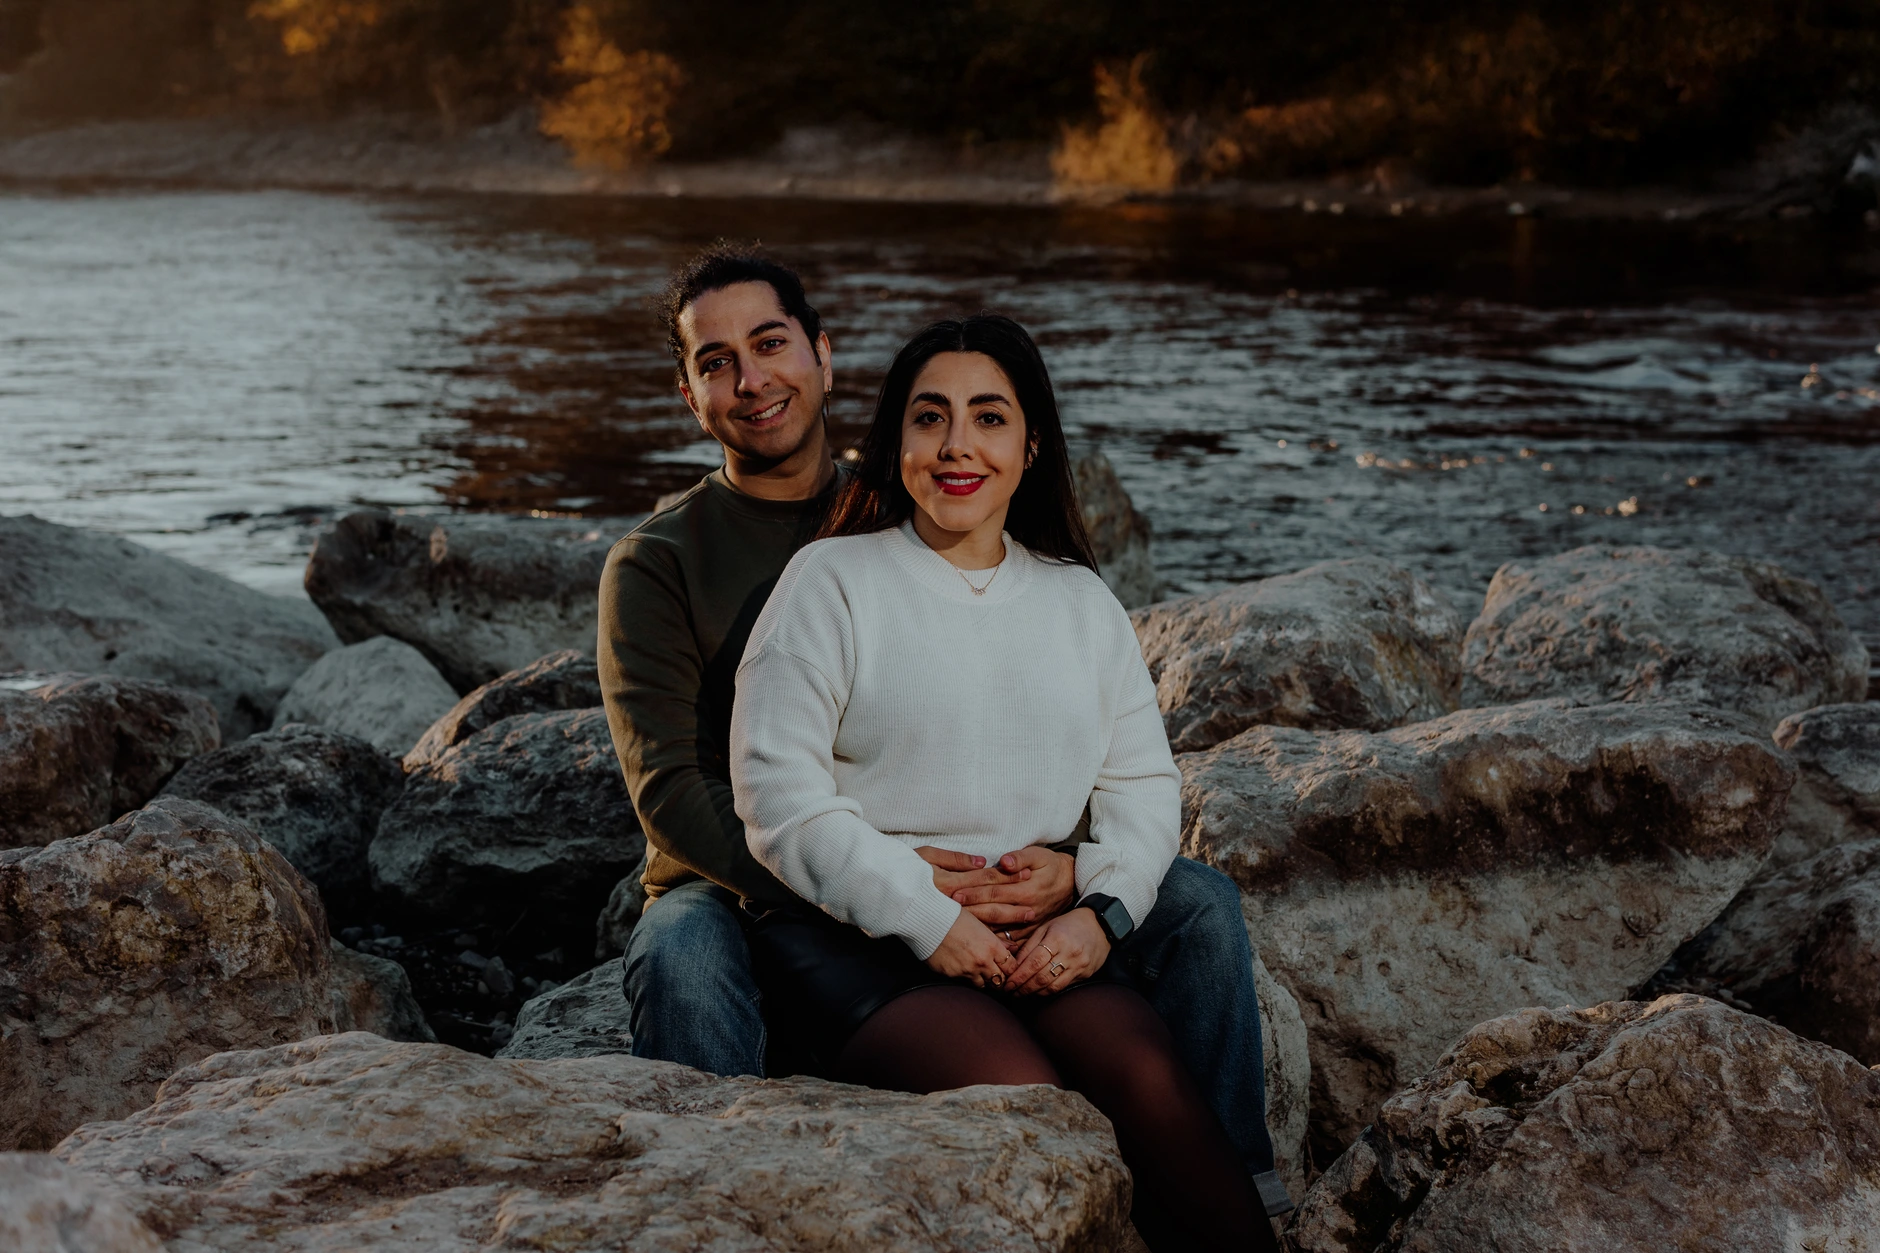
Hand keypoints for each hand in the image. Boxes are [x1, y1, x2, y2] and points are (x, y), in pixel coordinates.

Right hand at [924, 909, 1016, 988]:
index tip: (1006, 967)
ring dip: (983, 980)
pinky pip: (964, 983)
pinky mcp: (952, 976)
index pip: (1011, 967)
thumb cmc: (954, 917)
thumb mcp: (980, 924)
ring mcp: (967, 970)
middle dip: (999, 979)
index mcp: (992, 946)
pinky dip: (965, 978)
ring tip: (978, 971)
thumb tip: (1011, 948)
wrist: (928, 920)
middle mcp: (982, 961)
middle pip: (1000, 981)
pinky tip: (962, 968)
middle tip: (996, 974)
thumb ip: (997, 940)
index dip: (1010, 968)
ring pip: (983, 986)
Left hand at [954, 847, 1077, 936]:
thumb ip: (1021, 857)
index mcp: (1026, 889)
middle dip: (969, 911)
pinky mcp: (1030, 931)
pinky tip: (978, 941)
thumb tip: (1005, 861)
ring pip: (999, 928)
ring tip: (957, 926)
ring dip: (978, 928)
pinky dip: (994, 941)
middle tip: (948, 911)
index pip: (994, 891)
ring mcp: (1028, 923)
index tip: (954, 894)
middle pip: (993, 912)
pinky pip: (1010, 940)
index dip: (973, 892)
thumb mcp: (1039, 855)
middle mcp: (1026, 909)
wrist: (1070, 883)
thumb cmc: (1050, 865)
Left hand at [1007, 907, 1109, 995]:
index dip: (1019, 976)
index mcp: (1057, 938)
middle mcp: (1069, 953)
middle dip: (1023, 988)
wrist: (1100, 925)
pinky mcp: (1085, 974)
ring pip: (1053, 986)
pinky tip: (1038, 991)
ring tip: (1021, 993)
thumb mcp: (1047, 927)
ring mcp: (1079, 965)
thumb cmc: (1069, 924)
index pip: (1034, 962)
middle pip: (1042, 977)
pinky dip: (1048, 991)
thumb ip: (1030, 945)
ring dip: (1034, 993)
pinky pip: (1063, 987)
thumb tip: (1013, 964)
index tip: (1008, 983)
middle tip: (1010, 992)